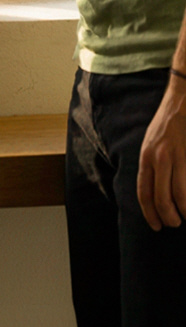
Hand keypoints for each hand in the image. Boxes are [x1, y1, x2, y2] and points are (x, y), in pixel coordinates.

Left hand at [137, 77, 185, 229]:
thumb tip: (154, 190)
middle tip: (175, 223)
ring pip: (180, 196)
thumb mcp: (151, 142)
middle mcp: (159, 158)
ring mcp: (177, 156)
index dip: (150, 213)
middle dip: (169, 217)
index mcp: (146, 156)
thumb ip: (151, 164)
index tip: (156, 225)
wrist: (182, 100)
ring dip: (184, 211)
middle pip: (162, 199)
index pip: (144, 192)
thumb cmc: (168, 123)